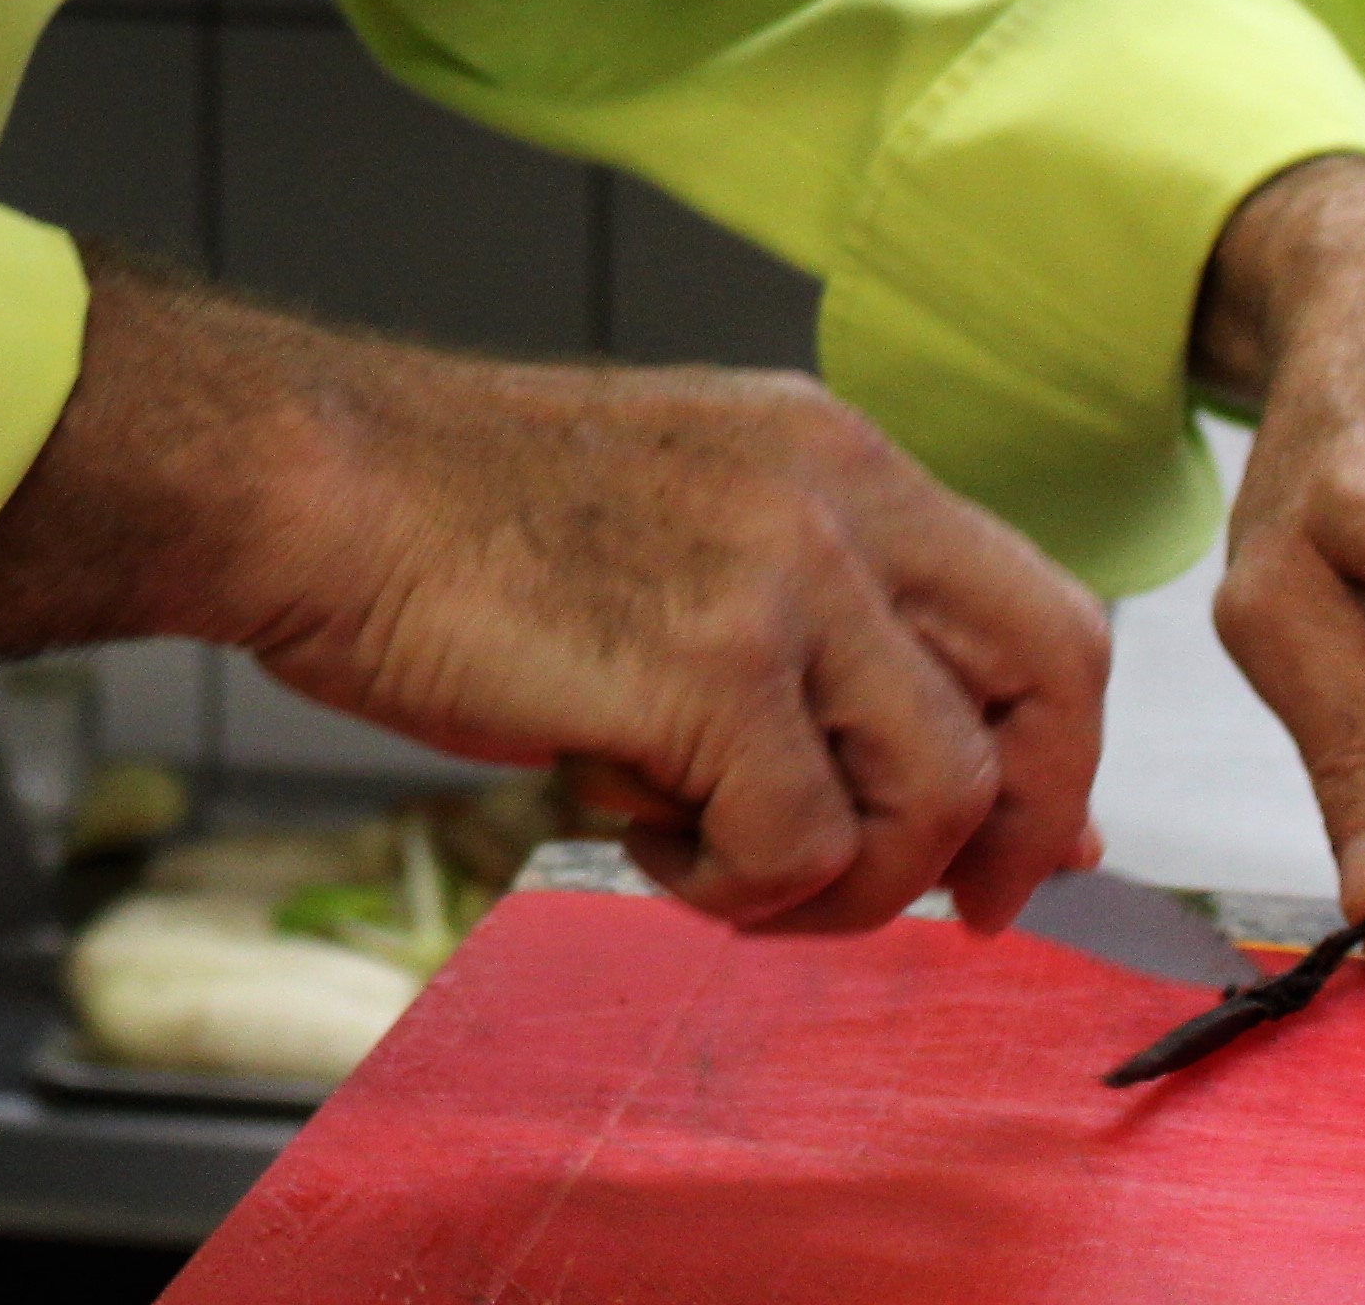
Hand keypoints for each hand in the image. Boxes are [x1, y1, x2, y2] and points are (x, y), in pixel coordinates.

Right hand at [0, 254, 1109, 936]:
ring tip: (716, 864)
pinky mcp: (707, 666)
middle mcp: (837, 496)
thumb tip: (920, 767)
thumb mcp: (680, 518)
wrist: (312, 485)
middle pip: (1048, 683)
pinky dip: (731, 886)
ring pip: (935, 793)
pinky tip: (638, 841)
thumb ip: (808, 610)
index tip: (1004, 850)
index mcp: (836, 452)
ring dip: (840, 881)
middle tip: (945, 911)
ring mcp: (780, 575)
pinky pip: (799, 844)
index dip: (1052, 751)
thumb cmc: (452, 516)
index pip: (1040, 606)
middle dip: (1014, 832)